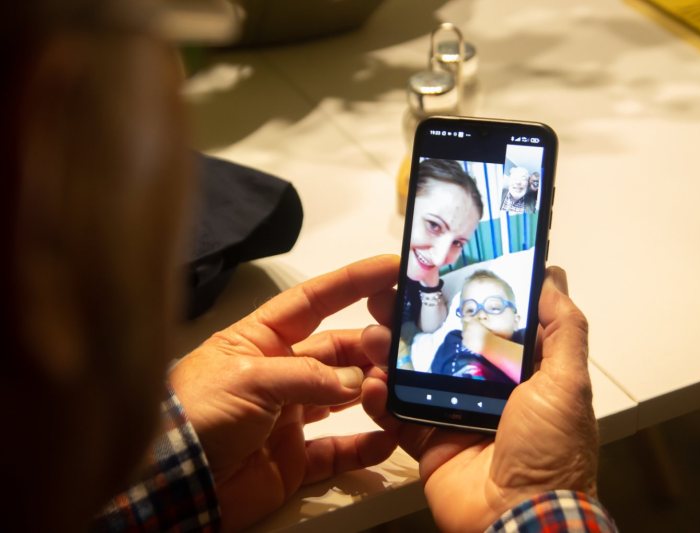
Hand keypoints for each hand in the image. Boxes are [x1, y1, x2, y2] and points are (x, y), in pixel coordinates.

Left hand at [170, 255, 400, 531]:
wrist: (172, 485)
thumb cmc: (195, 415)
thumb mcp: (250, 378)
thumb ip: (307, 376)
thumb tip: (357, 383)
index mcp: (262, 340)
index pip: (314, 301)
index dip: (353, 282)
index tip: (391, 268)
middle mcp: (280, 372)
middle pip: (338, 350)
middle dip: (370, 345)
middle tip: (402, 347)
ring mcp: (290, 415)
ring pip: (346, 396)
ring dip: (373, 392)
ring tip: (398, 390)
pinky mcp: (295, 457)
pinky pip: (339, 449)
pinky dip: (365, 446)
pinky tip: (387, 437)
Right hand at [361, 266, 597, 531]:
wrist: (516, 519)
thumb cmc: (551, 454)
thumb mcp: (568, 384)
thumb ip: (563, 329)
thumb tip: (552, 277)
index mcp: (522, 371)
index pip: (491, 320)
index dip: (466, 294)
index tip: (440, 269)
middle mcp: (487, 387)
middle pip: (445, 341)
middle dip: (416, 317)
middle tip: (391, 295)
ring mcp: (454, 412)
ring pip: (414, 371)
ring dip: (391, 350)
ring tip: (374, 332)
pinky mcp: (428, 438)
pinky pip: (397, 412)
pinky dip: (379, 397)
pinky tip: (372, 381)